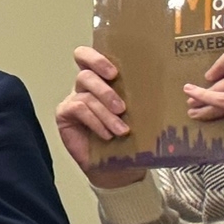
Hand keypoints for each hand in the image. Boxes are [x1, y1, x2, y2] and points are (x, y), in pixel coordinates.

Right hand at [53, 45, 148, 188]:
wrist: (118, 166)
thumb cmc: (129, 138)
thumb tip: (160, 81)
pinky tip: (107, 134)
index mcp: (101, 80)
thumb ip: (137, 95)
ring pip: (85, 95)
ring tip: (121, 129)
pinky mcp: (64, 115)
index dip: (95, 58)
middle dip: (104, 89)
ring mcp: (72, 100)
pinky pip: (78, 109)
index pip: (87, 57)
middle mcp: (84, 88)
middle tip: (121, 106)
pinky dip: (96, 122)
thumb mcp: (137, 113)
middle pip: (85, 74)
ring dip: (106, 113)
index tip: (113, 73)